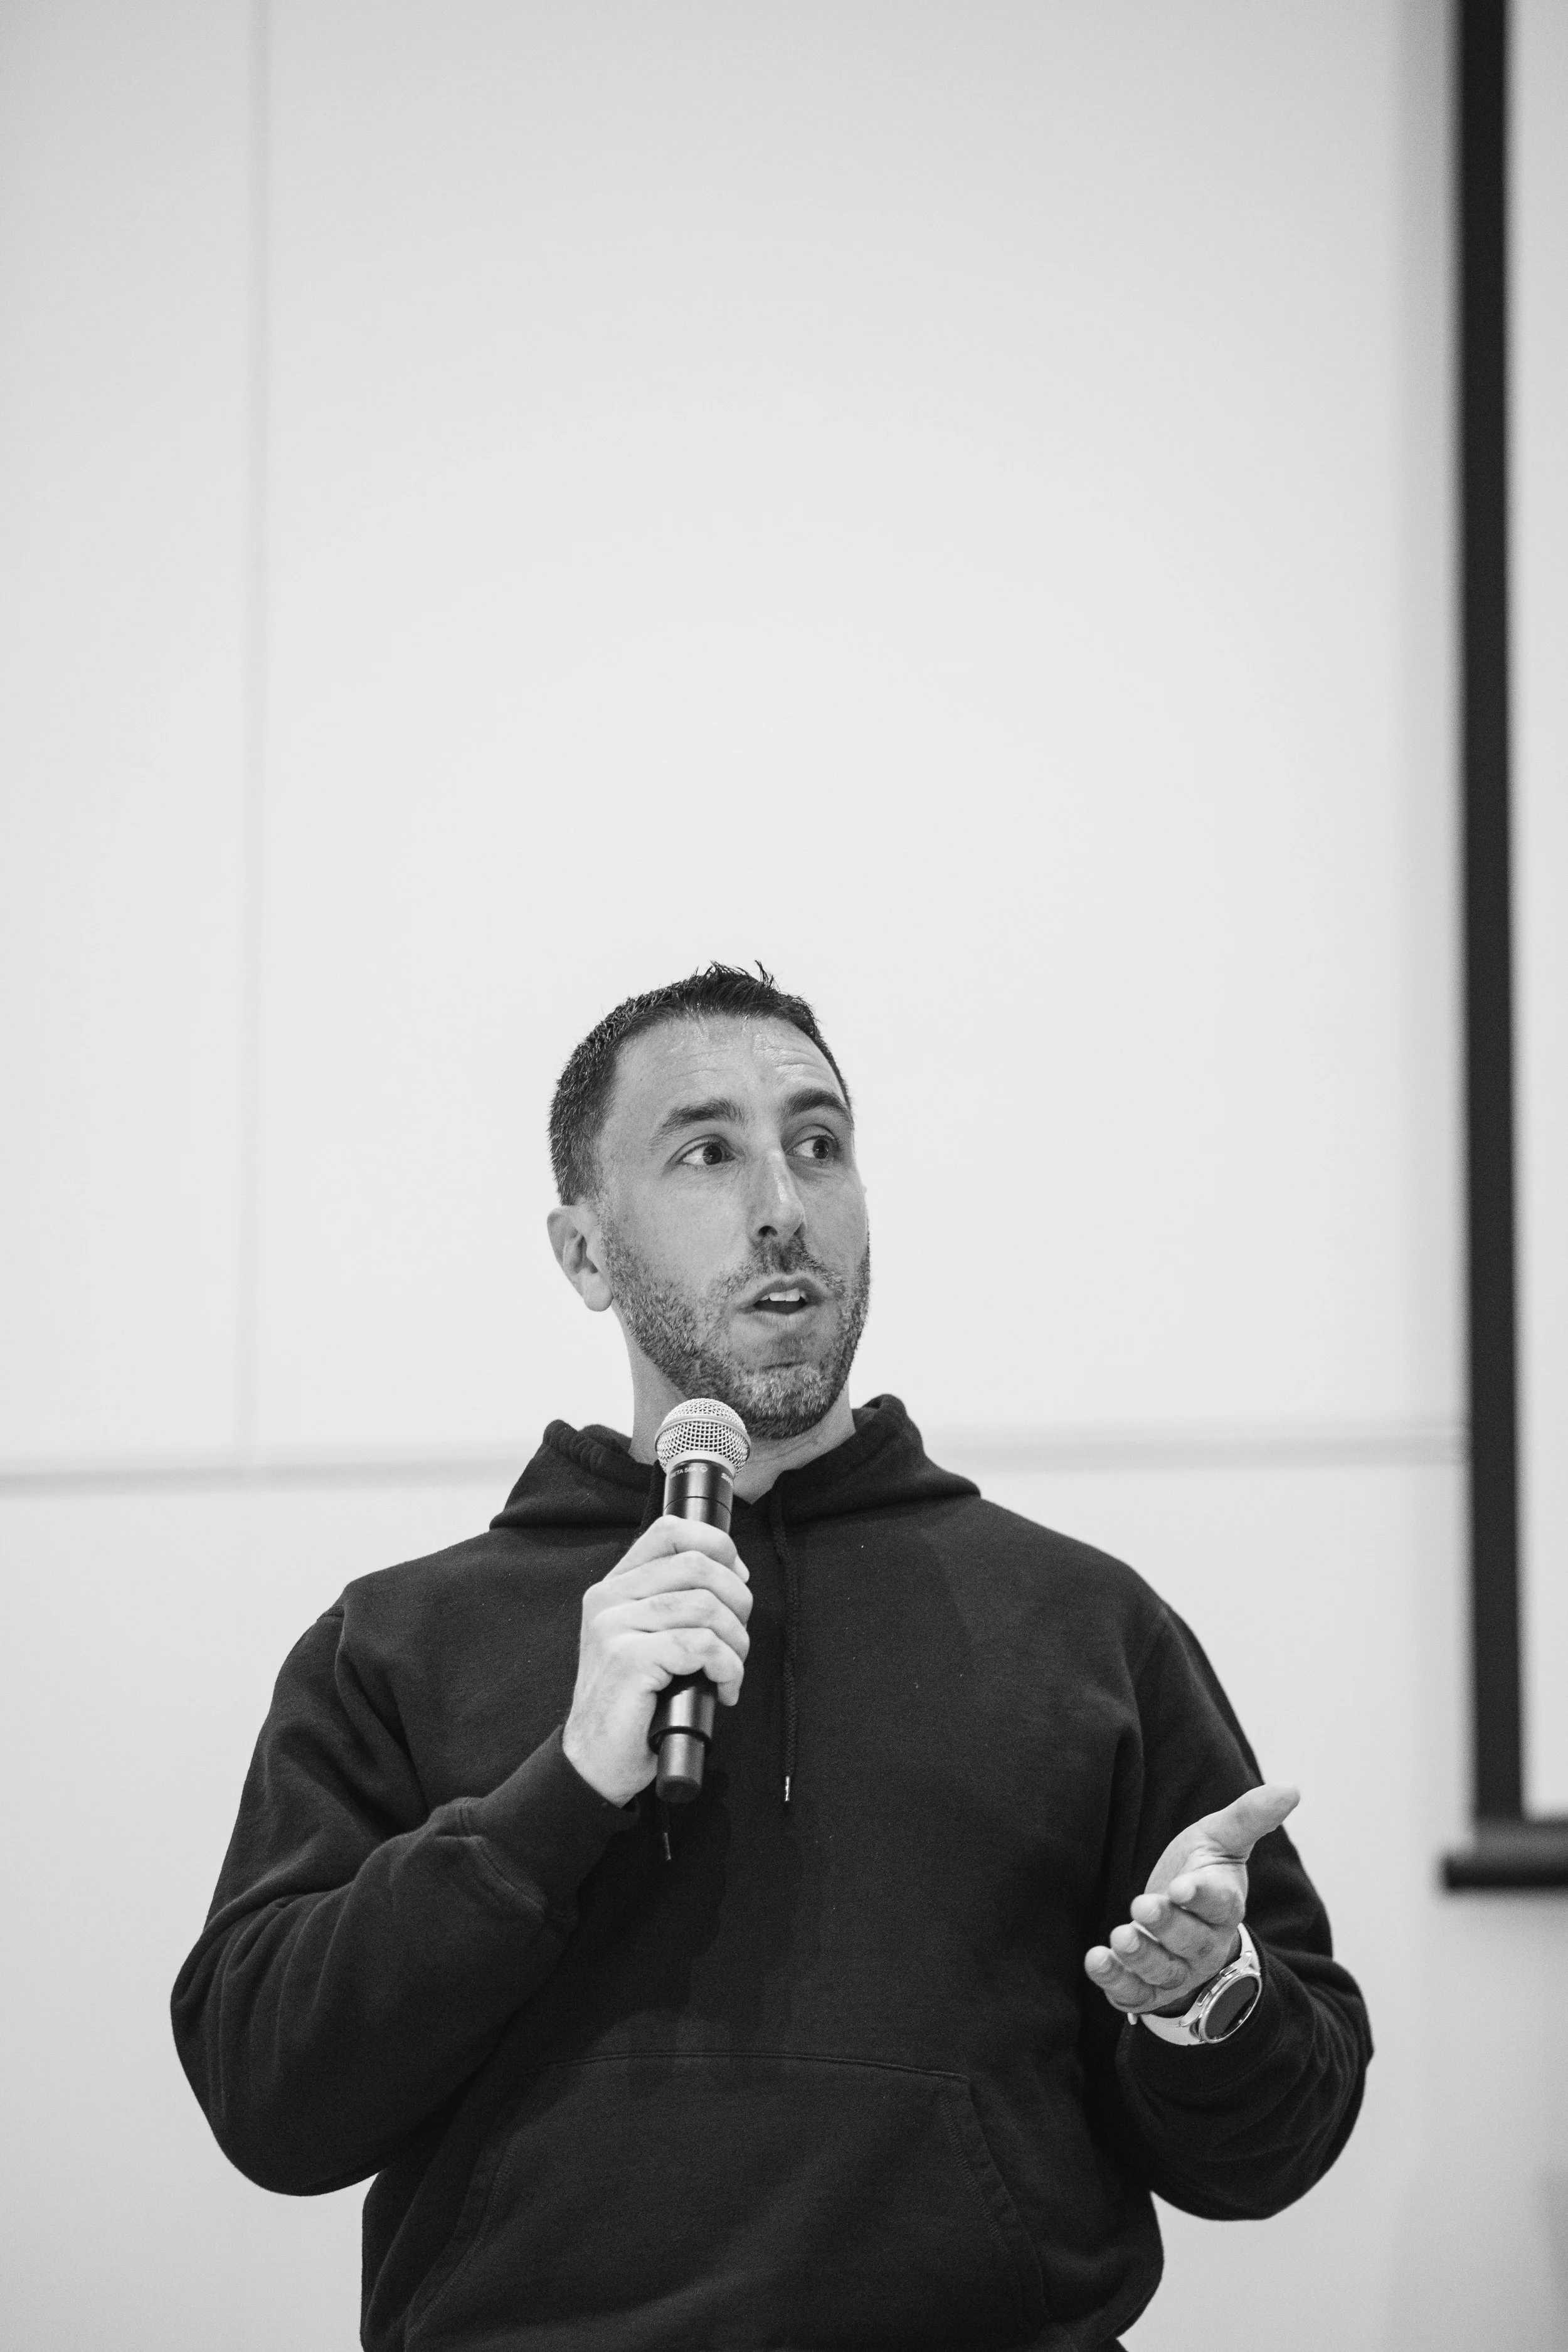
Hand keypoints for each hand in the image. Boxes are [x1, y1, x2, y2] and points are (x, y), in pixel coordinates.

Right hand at [561, 1516, 752, 1805]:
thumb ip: (674, 1601)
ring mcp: (614, 1627)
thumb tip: (734, 1572)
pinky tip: (724, 1688)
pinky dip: (727, 1667)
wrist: (594, 1760)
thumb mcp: (648, 1639)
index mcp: (615, 1586)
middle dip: (738, 1600)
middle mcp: (609, 1598)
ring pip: (705, 1606)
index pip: (670, 1531)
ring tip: (731, 1670)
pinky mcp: (627, 1659)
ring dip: (736, 1641)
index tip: (738, 1578)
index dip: (717, 1544)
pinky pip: (700, 1645)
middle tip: (738, 1638)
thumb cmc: (633, 1703)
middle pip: (698, 1565)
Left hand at [1083, 1782, 1298, 2018]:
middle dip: (1167, 1926)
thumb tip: (1291, 1789)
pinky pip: (1135, 1995)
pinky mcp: (1148, 1989)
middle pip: (1190, 1941)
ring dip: (1141, 1957)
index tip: (1182, 1886)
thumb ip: (1249, 1816)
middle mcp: (1204, 1944)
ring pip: (1163, 1972)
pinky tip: (1096, 1962)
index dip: (1202, 1897)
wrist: (1185, 1921)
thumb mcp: (1221, 1839)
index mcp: (1224, 1906)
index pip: (1220, 1904)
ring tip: (1121, 1935)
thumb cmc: (1201, 1874)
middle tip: (1142, 1905)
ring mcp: (1177, 1970)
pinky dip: (1115, 1983)